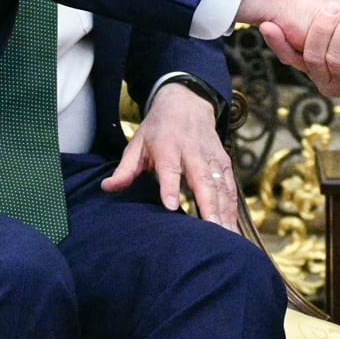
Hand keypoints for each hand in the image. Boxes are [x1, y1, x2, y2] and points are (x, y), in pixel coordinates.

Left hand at [100, 82, 242, 230]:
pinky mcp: (223, 162)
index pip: (169, 169)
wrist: (187, 103)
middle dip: (208, 205)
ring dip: (224, 210)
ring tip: (226, 235)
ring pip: (220, 186)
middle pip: (202, 180)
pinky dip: (232, 206)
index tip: (171, 206)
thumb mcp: (137, 143)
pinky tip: (232, 226)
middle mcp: (192, 152)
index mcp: (168, 147)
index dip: (170, 187)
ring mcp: (211, 157)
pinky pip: (230, 186)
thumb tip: (107, 188)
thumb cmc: (158, 129)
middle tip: (211, 230)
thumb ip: (125, 169)